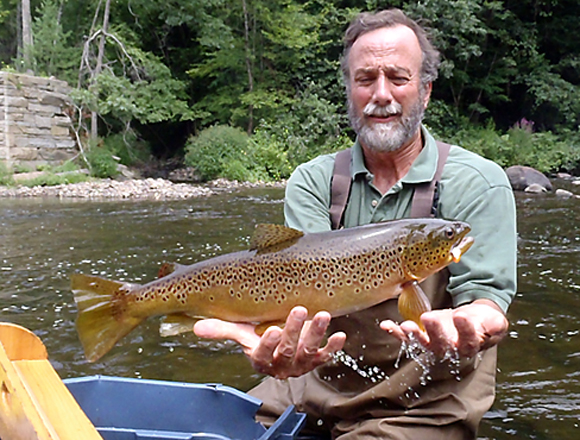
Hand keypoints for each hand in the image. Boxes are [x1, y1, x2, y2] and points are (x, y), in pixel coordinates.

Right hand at [193, 306, 345, 378]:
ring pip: (309, 351)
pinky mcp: (316, 359)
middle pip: (288, 350)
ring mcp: (300, 363)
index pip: (263, 355)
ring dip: (316, 334)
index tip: (270, 330)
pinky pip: (326, 355)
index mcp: (261, 359)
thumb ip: (223, 329)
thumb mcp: (242, 332)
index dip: (267, 345)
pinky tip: (340, 334)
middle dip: (293, 330)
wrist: (280, 344)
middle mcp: (282, 364)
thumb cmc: (258, 335)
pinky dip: (333, 346)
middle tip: (299, 310)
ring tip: (322, 315)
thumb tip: (196, 328)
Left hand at [380, 299, 507, 357]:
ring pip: (422, 342)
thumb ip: (492, 324)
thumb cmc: (483, 323)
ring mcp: (433, 343)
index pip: (469, 341)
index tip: (461, 316)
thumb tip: (484, 322)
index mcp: (470, 345)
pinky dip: (395, 332)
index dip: (465, 329)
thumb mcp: (494, 322)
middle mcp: (450, 348)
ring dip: (412, 334)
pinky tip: (385, 325)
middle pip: (442, 345)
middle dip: (434, 332)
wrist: (473, 321)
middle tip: (429, 318)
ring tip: (406, 325)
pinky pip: (406, 336)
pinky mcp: (421, 335)